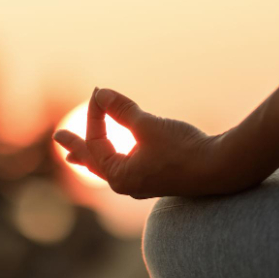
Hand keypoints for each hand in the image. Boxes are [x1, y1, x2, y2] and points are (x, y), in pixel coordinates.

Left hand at [53, 88, 255, 198]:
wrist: (219, 169)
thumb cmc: (182, 149)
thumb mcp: (148, 125)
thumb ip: (121, 109)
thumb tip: (99, 93)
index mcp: (119, 176)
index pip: (97, 141)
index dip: (96, 114)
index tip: (98, 93)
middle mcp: (127, 185)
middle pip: (94, 163)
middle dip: (78, 149)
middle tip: (59, 140)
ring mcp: (143, 184)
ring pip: (111, 168)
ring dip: (95, 157)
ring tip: (79, 157)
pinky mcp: (159, 179)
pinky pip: (128, 169)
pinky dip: (117, 159)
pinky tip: (120, 159)